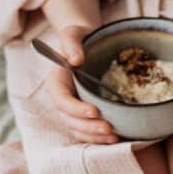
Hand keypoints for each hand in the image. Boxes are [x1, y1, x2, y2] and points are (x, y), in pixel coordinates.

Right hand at [45, 24, 118, 144]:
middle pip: (70, 120)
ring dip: (95, 137)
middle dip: (89, 127)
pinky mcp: (84, 116)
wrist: (88, 46)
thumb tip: (76, 59)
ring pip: (79, 130)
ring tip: (114, 137)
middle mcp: (62, 100)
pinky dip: (100, 139)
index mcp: (56, 83)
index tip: (94, 110)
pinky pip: (89, 132)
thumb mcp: (73, 35)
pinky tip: (117, 139)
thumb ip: (72, 44)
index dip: (76, 109)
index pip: (62, 101)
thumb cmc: (79, 38)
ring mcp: (72, 110)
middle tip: (108, 128)